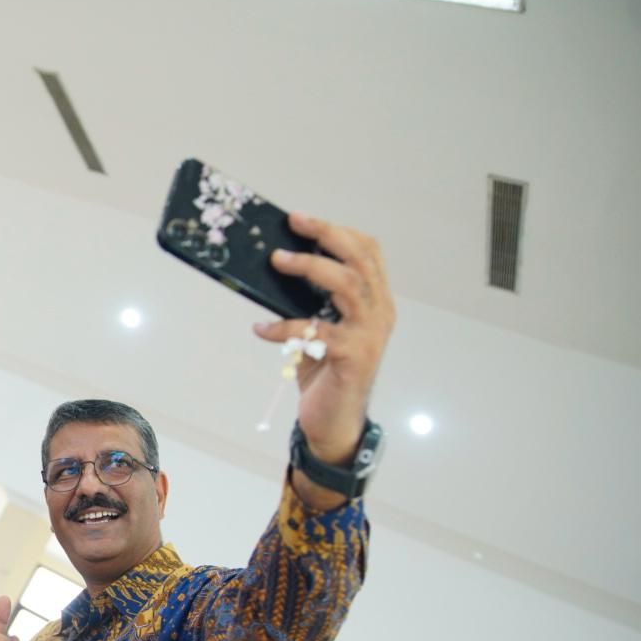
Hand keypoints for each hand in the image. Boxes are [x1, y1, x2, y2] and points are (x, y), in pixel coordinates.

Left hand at [253, 213, 395, 463]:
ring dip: (310, 268)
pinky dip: (286, 327)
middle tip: (292, 225)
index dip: (337, 230)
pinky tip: (261, 329)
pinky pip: (318, 332)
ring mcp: (370, 335)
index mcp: (375, 300)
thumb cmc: (324, 371)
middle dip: (326, 236)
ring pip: (348, 286)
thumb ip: (309, 301)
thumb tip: (273, 267)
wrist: (334, 421)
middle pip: (359, 261)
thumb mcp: (319, 329)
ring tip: (277, 261)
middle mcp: (379, 312)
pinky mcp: (352, 358)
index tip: (300, 219)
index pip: (368, 252)